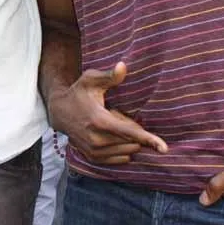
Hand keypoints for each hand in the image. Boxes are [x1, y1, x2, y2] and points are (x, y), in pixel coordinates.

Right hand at [47, 61, 167, 163]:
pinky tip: (116, 138)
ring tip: (113, 126)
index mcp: (99, 121)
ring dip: (127, 140)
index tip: (164, 148)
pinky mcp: (93, 157)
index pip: (129, 132)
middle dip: (133, 131)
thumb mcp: (91, 80)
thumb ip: (109, 76)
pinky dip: (123, 150)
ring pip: (127, 151)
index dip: (149, 139)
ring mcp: (94, 150)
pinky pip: (119, 159)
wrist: (59, 111)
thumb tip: (123, 66)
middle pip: (132, 142)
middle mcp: (97, 139)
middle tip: (117, 116)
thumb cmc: (78, 93)